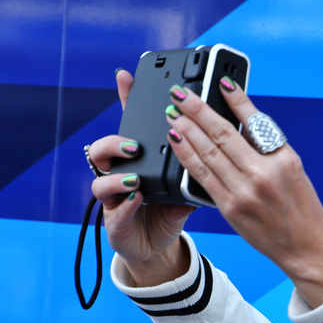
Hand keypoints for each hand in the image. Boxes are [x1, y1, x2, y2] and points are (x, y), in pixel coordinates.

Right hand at [88, 69, 192, 286]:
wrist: (159, 247)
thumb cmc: (171, 211)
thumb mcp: (187, 185)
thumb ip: (199, 165)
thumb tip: (221, 142)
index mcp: (141, 160)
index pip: (131, 126)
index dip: (127, 100)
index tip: (126, 76)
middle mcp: (122, 174)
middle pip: (106, 147)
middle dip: (117, 141)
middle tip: (135, 144)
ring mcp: (114, 197)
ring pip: (100, 177)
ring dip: (116, 175)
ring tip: (134, 178)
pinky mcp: (115, 222)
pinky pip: (114, 211)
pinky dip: (125, 205)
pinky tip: (136, 199)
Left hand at [163, 80, 322, 305]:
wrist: (306, 248)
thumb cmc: (301, 209)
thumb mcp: (293, 170)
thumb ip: (267, 147)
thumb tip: (239, 121)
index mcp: (283, 159)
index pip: (254, 121)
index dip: (235, 99)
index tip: (220, 82)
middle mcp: (264, 173)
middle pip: (223, 133)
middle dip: (198, 109)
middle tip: (181, 94)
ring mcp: (245, 191)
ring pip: (207, 152)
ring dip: (186, 129)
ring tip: (173, 112)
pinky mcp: (230, 207)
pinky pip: (202, 176)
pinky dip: (187, 155)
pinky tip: (177, 140)